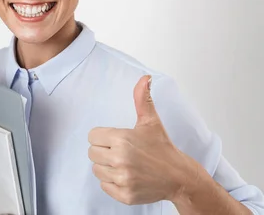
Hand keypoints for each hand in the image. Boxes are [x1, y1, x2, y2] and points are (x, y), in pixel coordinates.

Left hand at [87, 75, 194, 204]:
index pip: (92, 136)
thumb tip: (144, 78)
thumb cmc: (163, 149)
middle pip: (92, 153)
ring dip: (107, 167)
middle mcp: (120, 159)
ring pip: (96, 170)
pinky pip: (104, 186)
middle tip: (121, 152)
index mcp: (122, 139)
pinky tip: (126, 176)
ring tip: (125, 164)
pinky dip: (112, 183)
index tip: (116, 140)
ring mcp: (122, 178)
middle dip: (104, 151)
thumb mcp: (151, 122)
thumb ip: (142, 99)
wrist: (179, 177)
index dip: (103, 137)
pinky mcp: (124, 194)